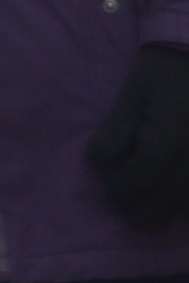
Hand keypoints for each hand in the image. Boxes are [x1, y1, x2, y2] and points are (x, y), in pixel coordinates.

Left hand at [100, 45, 188, 231]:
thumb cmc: (165, 70)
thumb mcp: (133, 94)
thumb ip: (116, 131)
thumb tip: (101, 164)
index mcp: (171, 136)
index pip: (142, 178)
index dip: (123, 190)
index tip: (111, 192)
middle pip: (170, 200)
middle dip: (143, 210)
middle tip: (128, 211)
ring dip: (170, 210)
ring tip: (151, 209)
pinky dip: (188, 203)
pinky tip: (177, 201)